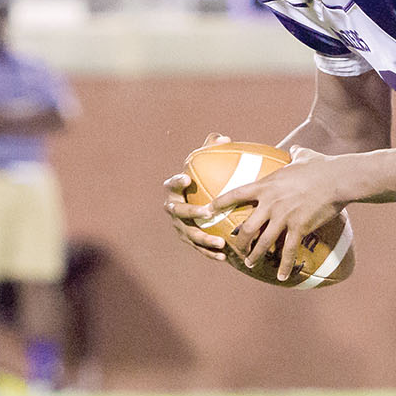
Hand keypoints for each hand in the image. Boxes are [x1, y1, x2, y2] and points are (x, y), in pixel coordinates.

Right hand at [163, 132, 233, 259]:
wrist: (202, 204)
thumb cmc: (206, 180)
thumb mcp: (208, 164)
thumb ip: (213, 149)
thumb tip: (224, 139)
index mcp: (175, 190)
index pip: (171, 184)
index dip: (176, 182)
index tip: (187, 179)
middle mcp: (173, 209)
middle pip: (178, 212)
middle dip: (191, 213)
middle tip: (208, 213)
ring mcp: (180, 226)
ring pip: (189, 234)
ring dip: (203, 239)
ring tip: (220, 242)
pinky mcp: (189, 240)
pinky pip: (199, 248)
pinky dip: (210, 252)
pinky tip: (224, 256)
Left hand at [217, 147, 343, 281]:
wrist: (337, 179)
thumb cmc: (322, 165)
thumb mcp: (303, 155)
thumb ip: (294, 153)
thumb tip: (293, 149)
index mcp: (266, 185)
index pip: (235, 194)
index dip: (219, 203)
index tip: (207, 210)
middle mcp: (270, 203)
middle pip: (246, 227)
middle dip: (238, 242)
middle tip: (236, 249)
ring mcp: (284, 217)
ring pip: (263, 242)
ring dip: (255, 256)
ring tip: (251, 263)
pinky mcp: (299, 227)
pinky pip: (289, 251)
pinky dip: (284, 265)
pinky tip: (281, 276)